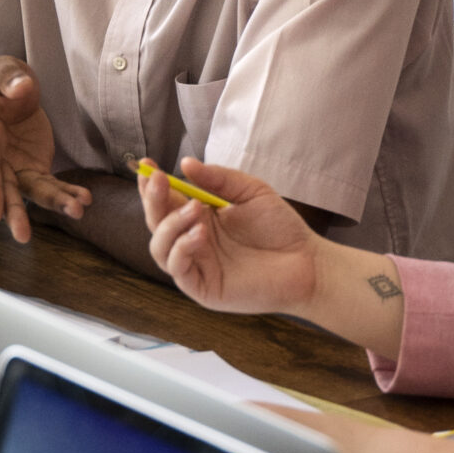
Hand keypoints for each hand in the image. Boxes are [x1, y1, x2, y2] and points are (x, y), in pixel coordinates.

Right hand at [0, 58, 91, 244]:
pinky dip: (66, 194)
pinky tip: (84, 200)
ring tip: (76, 211)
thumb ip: (9, 77)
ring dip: (53, 204)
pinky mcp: (35, 170)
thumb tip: (21, 88)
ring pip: (31, 192)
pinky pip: (50, 186)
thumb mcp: (2, 70)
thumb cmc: (1, 84)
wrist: (10, 97)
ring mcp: (15, 168)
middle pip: (4, 189)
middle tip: (21, 236)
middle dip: (13, 212)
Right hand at [139, 158, 318, 314]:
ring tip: (195, 209)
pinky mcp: (203, 288)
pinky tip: (199, 234)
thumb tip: (186, 164)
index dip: (152, 185)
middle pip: (156, 222)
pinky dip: (182, 249)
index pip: (166, 201)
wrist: (306, 261)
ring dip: (169, 225)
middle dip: (153, 200)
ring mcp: (196, 265)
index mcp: (200, 218)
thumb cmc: (280, 228)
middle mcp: (192, 241)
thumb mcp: (250, 192)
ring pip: (159, 247)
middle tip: (159, 180)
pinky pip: (178, 269)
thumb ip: (218, 178)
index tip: (147, 165)